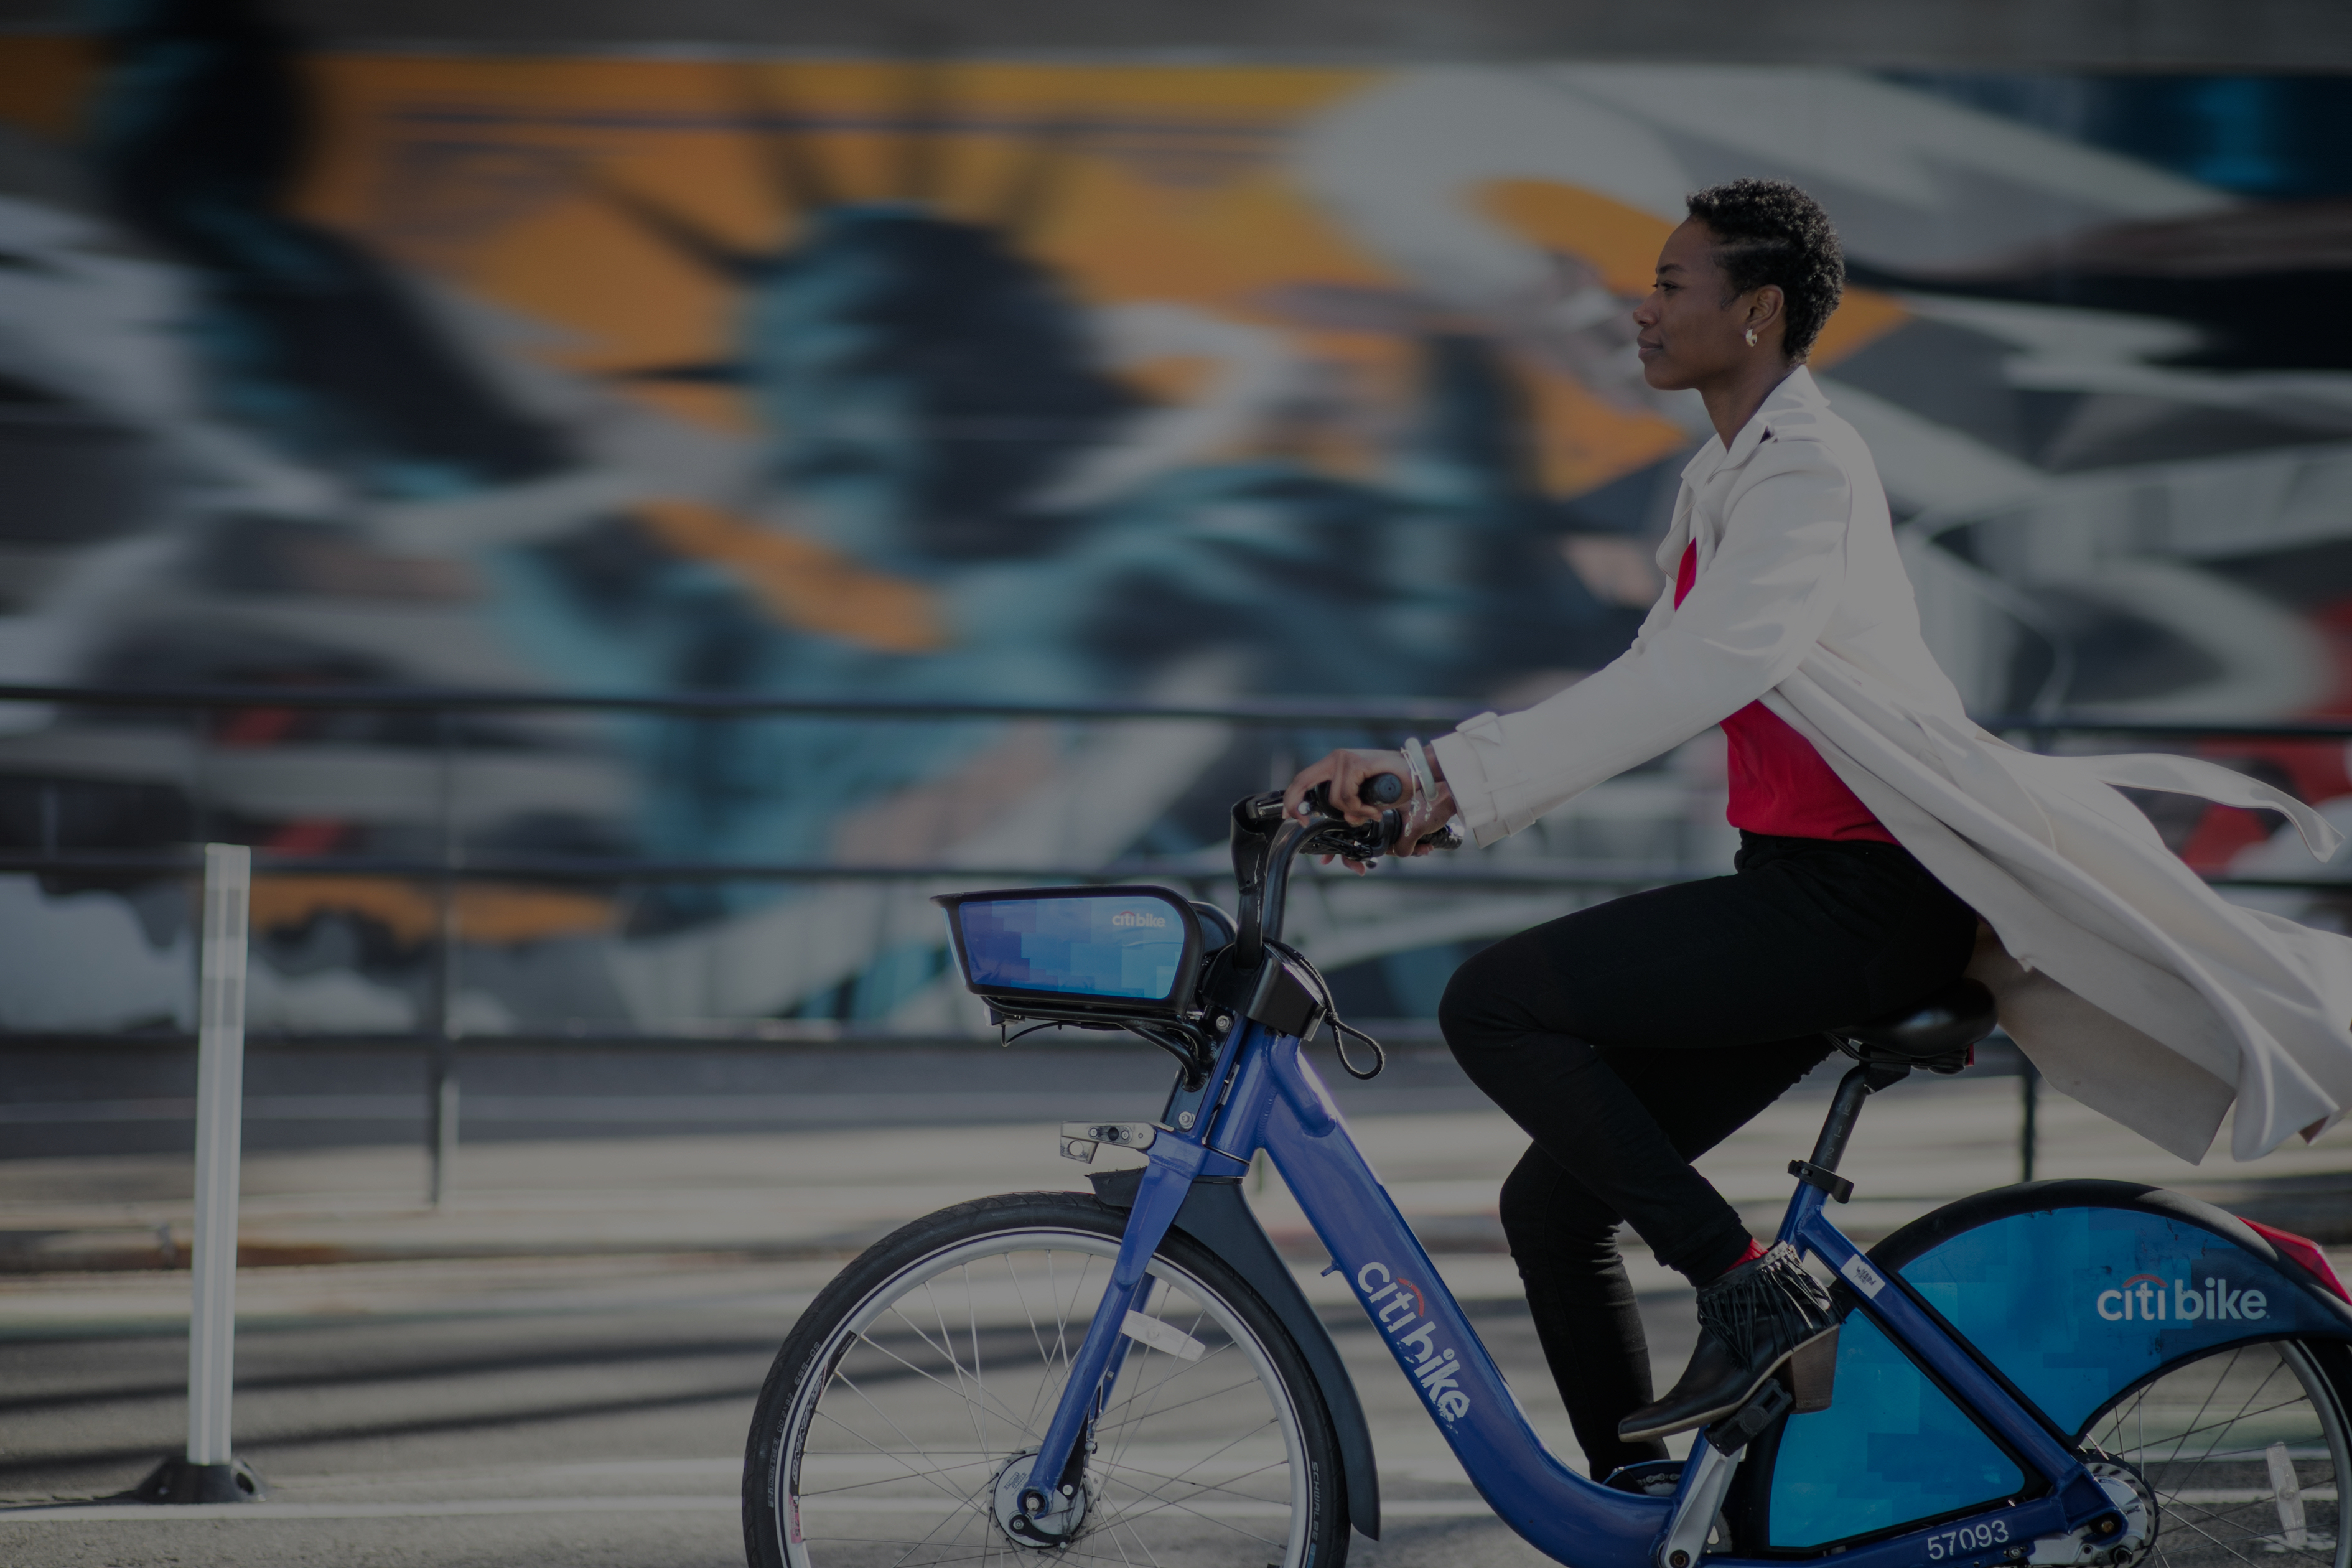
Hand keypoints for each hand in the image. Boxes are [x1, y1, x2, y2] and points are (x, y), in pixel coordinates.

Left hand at [1281, 747, 1458, 870]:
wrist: (1424, 775)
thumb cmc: (1400, 788)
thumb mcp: (1368, 805)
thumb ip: (1349, 817)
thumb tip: (1327, 856)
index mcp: (1337, 765)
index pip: (1305, 779)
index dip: (1292, 797)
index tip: (1290, 815)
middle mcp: (1338, 759)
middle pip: (1303, 780)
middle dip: (1296, 803)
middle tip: (1301, 821)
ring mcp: (1345, 759)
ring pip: (1333, 797)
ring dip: (1353, 813)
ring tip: (1371, 813)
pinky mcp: (1355, 763)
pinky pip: (1346, 796)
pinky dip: (1360, 809)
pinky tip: (1374, 809)